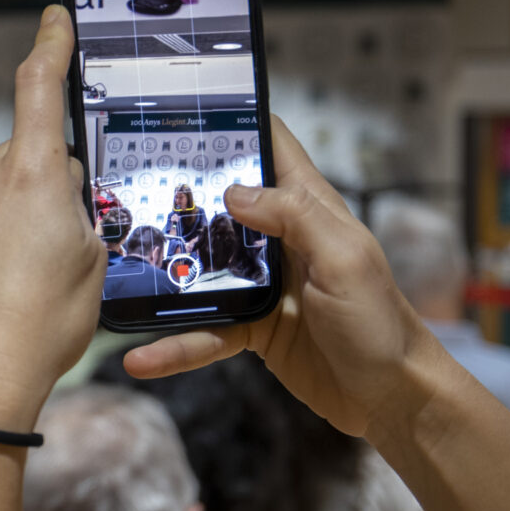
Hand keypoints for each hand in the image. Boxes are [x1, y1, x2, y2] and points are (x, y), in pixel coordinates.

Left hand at [0, 5, 103, 431]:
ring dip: (20, 221)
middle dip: (49, 185)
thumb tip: (58, 193)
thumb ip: (77, 211)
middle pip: (26, 157)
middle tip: (70, 241)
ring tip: (35, 279)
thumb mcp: (92, 262)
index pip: (37, 86)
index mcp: (28, 173)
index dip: (49, 46)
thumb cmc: (41, 327)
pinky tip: (5, 291)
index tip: (53, 20)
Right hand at [123, 116, 430, 438]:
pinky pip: (205, 330)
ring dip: (165, 274)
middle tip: (122, 186)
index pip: (271, 147)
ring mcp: (261, 283)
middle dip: (176, 195)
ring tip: (119, 275)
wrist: (390, 397)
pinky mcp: (251, 327)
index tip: (183, 113)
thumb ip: (296, 217)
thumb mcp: (345, 260)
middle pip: (221, 204)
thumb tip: (234, 190)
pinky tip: (143, 358)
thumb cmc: (381, 322)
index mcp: (309, 208)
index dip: (234, 124)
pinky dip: (176, 345)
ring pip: (201, 268)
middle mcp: (281, 239)